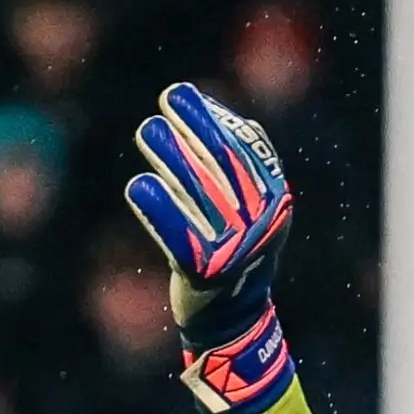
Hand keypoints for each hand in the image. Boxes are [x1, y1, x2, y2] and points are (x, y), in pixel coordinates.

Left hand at [125, 82, 296, 413]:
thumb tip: (211, 112)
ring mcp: (236, 245)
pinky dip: (159, 209)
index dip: (209, 117)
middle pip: (220, 164)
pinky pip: (179, 233)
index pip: (242, 147)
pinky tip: (139, 186)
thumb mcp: (248, 204)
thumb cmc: (233, 249)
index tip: (179, 95)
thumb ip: (238, 163)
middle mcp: (260, 220)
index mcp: (274, 197)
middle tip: (162, 103)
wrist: (233, 318)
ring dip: (171, 156)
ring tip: (147, 130)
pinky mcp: (208, 271)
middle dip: (191, 128)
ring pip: (198, 191)